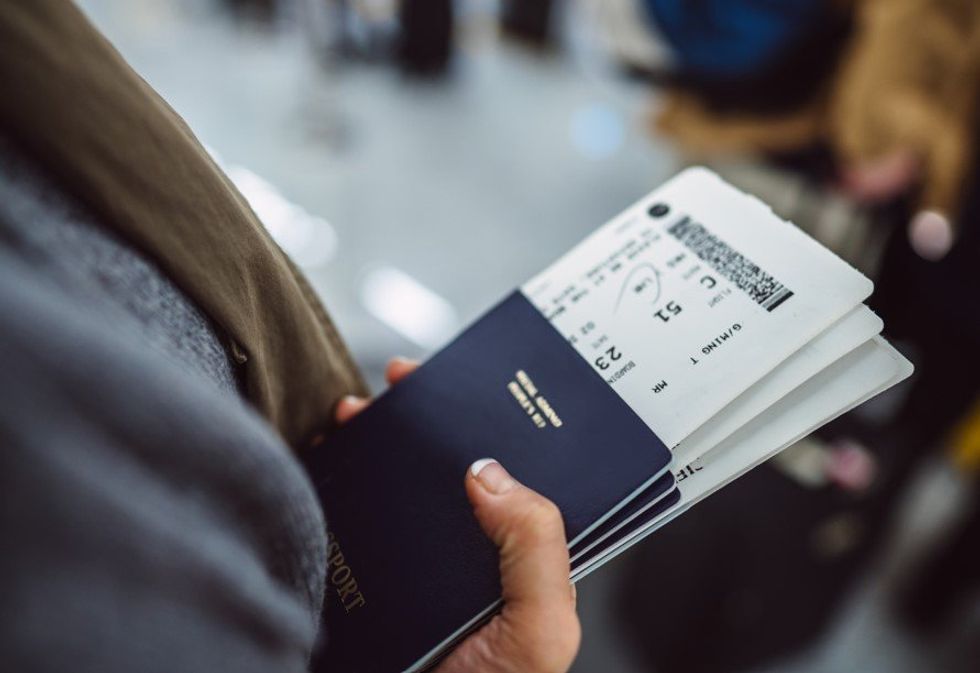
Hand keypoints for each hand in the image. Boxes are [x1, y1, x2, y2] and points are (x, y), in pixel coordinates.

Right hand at [335, 358, 580, 672]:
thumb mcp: (540, 630)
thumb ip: (536, 547)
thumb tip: (489, 471)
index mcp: (519, 560)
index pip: (517, 476)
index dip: (499, 424)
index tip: (473, 383)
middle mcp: (468, 555)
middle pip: (453, 468)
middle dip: (430, 417)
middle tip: (405, 380)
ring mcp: (414, 564)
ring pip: (400, 485)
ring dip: (380, 439)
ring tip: (359, 410)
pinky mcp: (366, 577)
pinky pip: (353, 517)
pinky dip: (337, 480)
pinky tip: (329, 454)